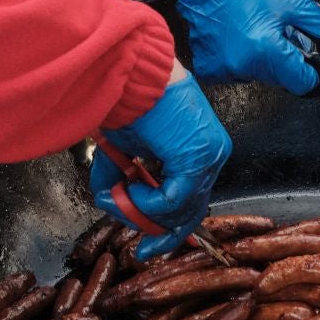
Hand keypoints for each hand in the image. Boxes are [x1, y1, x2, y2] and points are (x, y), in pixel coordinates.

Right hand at [93, 71, 231, 258]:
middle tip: (143, 249)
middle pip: (191, 210)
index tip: (150, 245)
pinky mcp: (198, 159)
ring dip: (143, 211)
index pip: (192, 197)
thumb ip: (119, 175)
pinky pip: (173, 201)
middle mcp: (212, 154)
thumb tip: (107, 199)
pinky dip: (146, 202)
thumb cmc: (130, 96)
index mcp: (200, 149)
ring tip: (117, 197)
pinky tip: (128, 187)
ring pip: (181, 210)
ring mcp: (209, 157)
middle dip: (161, 232)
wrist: (132, 70)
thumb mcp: (124, 146)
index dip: (169, 225)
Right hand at [174, 0, 319, 94]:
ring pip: (257, 76)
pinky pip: (235, 72)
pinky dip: (240, 59)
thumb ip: (318, 23)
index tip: (309, 64)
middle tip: (277, 35)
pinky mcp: (210, 68)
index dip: (309, 72)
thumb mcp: (291, 0)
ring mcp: (224, 69)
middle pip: (279, 79)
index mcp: (266, 50)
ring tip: (255, 32)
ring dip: (262, 61)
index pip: (301, 83)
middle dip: (284, 61)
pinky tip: (238, 38)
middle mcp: (244, 65)